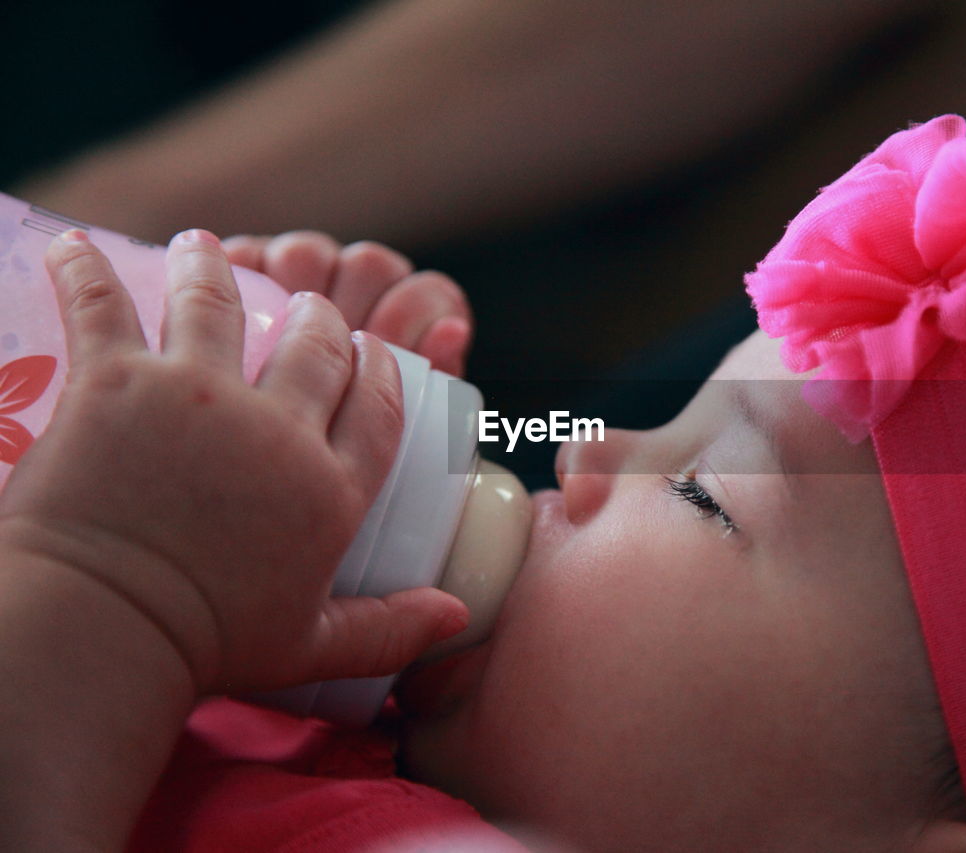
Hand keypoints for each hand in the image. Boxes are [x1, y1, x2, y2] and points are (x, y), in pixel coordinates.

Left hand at [0, 229, 466, 696]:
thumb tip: (457, 618)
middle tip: (303, 303)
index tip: (370, 349)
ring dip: (212, 266)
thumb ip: (390, 630)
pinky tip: (81, 245)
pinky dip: (88, 269)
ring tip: (203, 247)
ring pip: (217, 301)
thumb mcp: (310, 648)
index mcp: (330, 490)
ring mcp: (198, 395)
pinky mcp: (118, 381)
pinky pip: (104, 303)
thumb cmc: (204, 647)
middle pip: (315, 345)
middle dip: (316, 316)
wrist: (101, 630)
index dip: (380, 369)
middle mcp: (277, 429)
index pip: (377, 407)